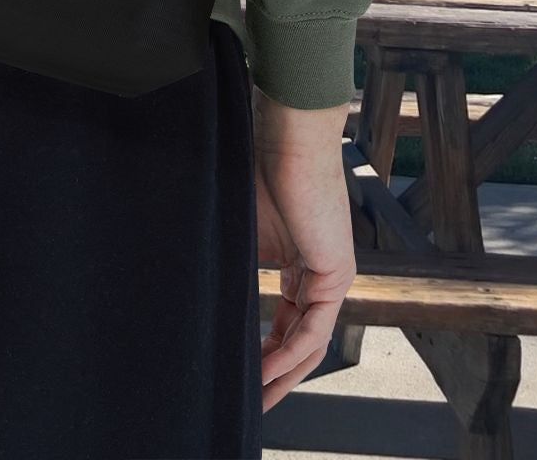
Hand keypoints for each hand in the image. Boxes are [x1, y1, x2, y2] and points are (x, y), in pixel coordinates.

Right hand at [252, 86, 357, 411]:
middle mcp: (321, 272)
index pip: (287, 320)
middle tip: (251, 401)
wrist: (285, 134)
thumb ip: (235, 264)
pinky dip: (290, 351)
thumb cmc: (260, 165)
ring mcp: (332, 272)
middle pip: (302, 340)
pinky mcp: (336, 270)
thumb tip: (201, 291)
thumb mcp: (242, 227)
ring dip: (283, 372)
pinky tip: (267, 368)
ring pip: (311, 341)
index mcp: (301, 261)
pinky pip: (314, 327)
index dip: (264, 351)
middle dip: (275, 374)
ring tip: (257, 397)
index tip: (241, 373)